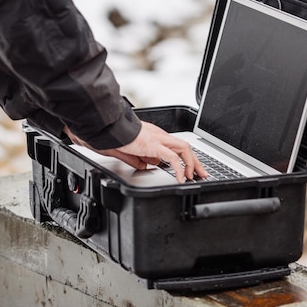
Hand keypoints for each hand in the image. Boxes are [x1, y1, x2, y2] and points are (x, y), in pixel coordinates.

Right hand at [64, 121, 207, 182]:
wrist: (104, 127)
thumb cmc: (110, 136)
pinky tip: (181, 178)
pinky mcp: (153, 145)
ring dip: (192, 163)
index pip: (175, 145)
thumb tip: (145, 166)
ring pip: (184, 149)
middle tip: (201, 173)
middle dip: (196, 161)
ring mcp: (157, 139)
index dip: (185, 158)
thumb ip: (136, 159)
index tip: (189, 169)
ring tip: (193, 177)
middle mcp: (158, 135)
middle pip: (184, 146)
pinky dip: (180, 168)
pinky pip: (172, 158)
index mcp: (153, 135)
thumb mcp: (126, 152)